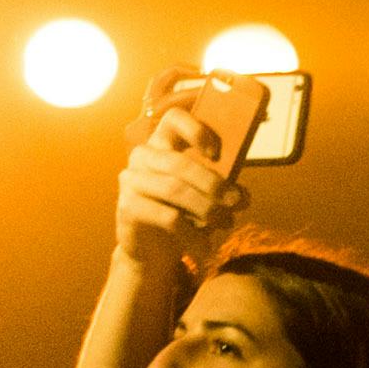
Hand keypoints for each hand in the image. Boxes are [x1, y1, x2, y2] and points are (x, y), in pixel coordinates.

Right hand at [115, 108, 245, 259]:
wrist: (151, 248)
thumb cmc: (181, 213)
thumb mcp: (203, 194)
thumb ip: (221, 187)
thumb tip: (241, 195)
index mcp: (161, 145)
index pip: (173, 119)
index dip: (196, 130)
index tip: (216, 153)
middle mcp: (141, 157)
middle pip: (179, 163)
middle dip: (214, 184)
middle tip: (236, 202)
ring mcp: (131, 181)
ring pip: (175, 190)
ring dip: (207, 209)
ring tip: (225, 224)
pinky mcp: (128, 207)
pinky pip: (168, 218)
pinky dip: (193, 235)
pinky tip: (205, 247)